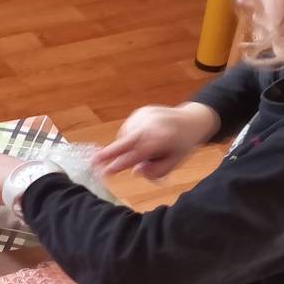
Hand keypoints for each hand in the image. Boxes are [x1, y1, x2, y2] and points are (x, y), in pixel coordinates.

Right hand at [92, 103, 218, 180]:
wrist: (191, 120)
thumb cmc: (181, 146)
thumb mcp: (174, 163)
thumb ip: (155, 171)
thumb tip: (135, 171)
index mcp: (161, 141)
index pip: (136, 155)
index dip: (119, 164)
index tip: (105, 171)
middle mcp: (151, 126)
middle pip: (125, 142)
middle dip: (108, 153)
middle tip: (93, 162)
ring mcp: (144, 116)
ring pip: (125, 137)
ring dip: (127, 146)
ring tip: (144, 149)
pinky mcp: (140, 111)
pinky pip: (128, 129)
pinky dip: (131, 137)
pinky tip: (143, 138)